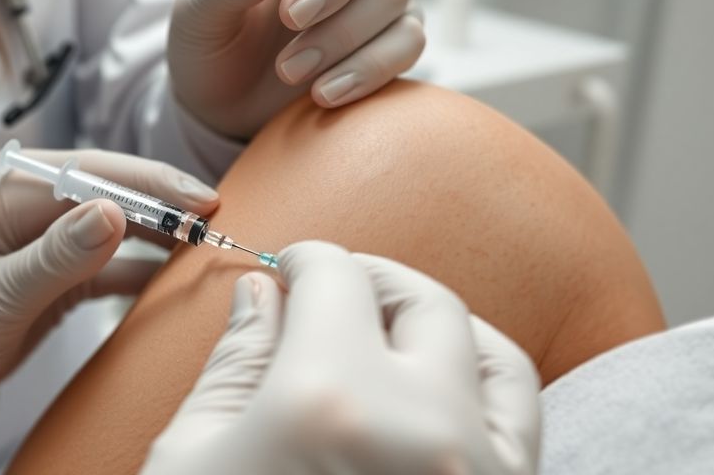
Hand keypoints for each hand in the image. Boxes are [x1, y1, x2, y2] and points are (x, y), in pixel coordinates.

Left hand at [0, 149, 218, 412]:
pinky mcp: (58, 256)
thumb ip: (56, 256)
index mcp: (0, 188)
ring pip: (116, 217)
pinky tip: (177, 269)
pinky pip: (110, 254)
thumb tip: (114, 212)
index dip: (148, 186)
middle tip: (215, 216)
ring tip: (205, 239)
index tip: (199, 201)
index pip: (88, 174)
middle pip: (109, 187)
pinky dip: (142, 262)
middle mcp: (23, 194)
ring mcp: (42, 224)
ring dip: (159, 230)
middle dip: (163, 202)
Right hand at [141, 241, 539, 474]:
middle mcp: (422, 430)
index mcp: (328, 405)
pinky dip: (483, 382)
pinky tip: (436, 387)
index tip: (292, 264)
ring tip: (391, 324)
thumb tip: (262, 296)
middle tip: (335, 282)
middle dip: (374, 277)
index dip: (308, 259)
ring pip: (491, 351)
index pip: (335, 279)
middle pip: (422, 300)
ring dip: (442, 322)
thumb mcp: (193, 462)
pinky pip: (520, 423)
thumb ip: (235, 364)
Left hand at [170, 0, 424, 137]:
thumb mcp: (200, 16)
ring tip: (289, 72)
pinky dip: (370, 69)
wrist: (225, 108)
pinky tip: (324, 94)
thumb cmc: (210, 47)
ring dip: (344, 39)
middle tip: (291, 22)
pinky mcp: (391, 43)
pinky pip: (408, 42)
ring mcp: (375, 0)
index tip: (289, 7)